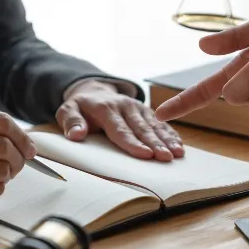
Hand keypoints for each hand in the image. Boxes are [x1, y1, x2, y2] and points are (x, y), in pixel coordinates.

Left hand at [56, 80, 183, 160]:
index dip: (133, 143)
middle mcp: (126, 106)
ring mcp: (139, 108)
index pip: (120, 129)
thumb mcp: (67, 110)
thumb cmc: (81, 107)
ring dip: (167, 140)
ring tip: (177, 153)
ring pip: (154, 126)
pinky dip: (171, 134)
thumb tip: (76, 135)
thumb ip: (71, 122)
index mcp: (107, 108)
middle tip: (166, 157)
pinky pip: (161, 124)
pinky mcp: (147, 112)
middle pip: (141, 129)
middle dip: (155, 144)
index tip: (145, 154)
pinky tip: (180, 146)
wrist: (94, 92)